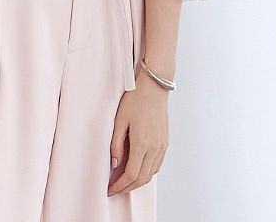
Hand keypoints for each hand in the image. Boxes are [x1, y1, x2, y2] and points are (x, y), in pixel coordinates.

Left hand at [108, 70, 169, 194]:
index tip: (110, 189)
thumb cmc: (136, 99)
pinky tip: (138, 169)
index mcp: (142, 143)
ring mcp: (162, 146)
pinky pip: (157, 165)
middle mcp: (154, 148)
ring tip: (124, 181)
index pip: (131, 174)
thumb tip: (114, 164)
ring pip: (150, 174)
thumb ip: (116, 144)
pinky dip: (147, 173)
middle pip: (142, 179)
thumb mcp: (119, 120)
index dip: (120, 185)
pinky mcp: (165, 142)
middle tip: (115, 189)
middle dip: (127, 187)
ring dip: (137, 181)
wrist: (154, 87)